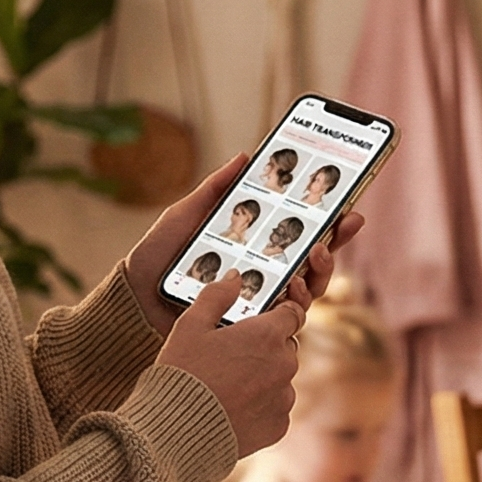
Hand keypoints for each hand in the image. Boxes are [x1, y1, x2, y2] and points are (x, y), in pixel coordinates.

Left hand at [129, 154, 365, 335]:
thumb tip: (246, 155)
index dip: (327, 220)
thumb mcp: (185, 214)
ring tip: (318, 250)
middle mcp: (262, 275)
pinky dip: (297, 300)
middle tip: (346, 221)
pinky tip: (297, 284)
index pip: (299, 233)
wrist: (133, 299)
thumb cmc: (158, 257)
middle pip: (313, 260)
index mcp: (252, 247)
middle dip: (336, 240)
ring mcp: (258, 302)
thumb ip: (216, 189)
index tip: (348, 202)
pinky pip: (284, 317)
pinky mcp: (248, 326)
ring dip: (322, 268)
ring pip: (308, 289)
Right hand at [154, 266, 302, 455]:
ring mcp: (284, 397)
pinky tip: (232, 409)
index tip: (258, 323)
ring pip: (281, 379)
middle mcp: (285, 364)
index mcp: (267, 334)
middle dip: (265, 349)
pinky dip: (260, 408)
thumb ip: (216, 296)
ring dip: (263, 379)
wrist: (176, 432)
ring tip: (227, 388)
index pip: (292, 313)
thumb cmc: (182, 372)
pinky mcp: (279, 426)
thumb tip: (236, 278)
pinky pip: (275, 410)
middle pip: (285, 347)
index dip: (276, 315)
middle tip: (230, 358)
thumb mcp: (189, 325)